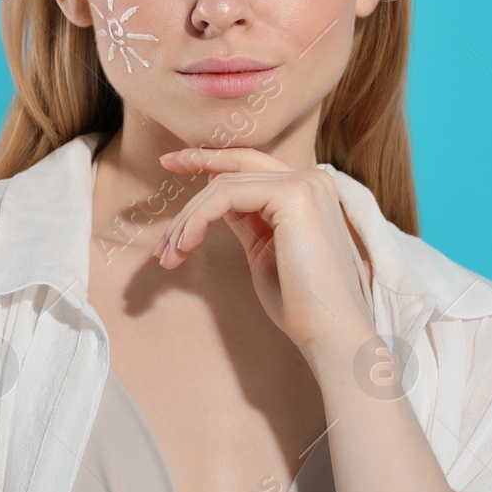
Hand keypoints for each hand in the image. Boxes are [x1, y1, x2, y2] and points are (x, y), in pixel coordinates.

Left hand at [152, 145, 376, 374]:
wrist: (331, 332)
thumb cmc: (299, 304)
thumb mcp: (265, 251)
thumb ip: (248, 220)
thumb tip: (218, 199)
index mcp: (308, 191)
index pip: (251, 164)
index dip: (210, 159)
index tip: (173, 162)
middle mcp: (311, 180)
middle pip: (235, 168)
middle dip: (193, 167)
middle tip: (161, 177)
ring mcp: (304, 184)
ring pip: (224, 185)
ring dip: (188, 220)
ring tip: (170, 254)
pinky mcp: (293, 196)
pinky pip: (226, 197)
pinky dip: (198, 220)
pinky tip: (185, 245)